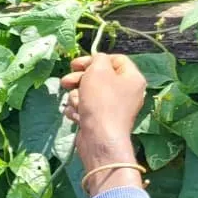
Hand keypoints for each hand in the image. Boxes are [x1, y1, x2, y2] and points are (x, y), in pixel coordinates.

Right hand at [61, 53, 146, 194]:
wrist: (100, 138)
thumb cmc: (101, 101)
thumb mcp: (98, 71)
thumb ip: (97, 59)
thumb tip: (96, 61)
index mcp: (132, 78)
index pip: (115, 59)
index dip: (94, 59)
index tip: (76, 64)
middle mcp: (126, 92)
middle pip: (99, 77)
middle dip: (79, 79)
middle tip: (66, 82)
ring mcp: (113, 107)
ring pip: (88, 93)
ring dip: (76, 96)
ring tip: (75, 103)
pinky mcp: (101, 120)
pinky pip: (86, 108)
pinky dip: (78, 109)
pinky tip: (75, 114)